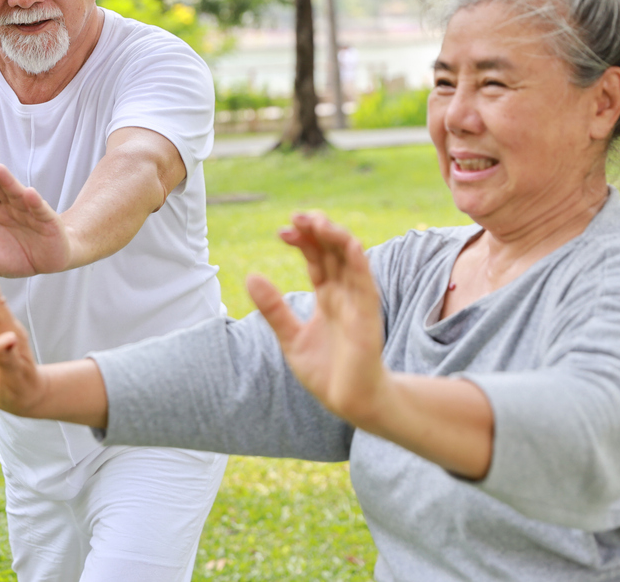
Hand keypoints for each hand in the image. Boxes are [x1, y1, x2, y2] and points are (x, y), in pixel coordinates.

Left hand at [0, 155, 72, 277]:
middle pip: (0, 187)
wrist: (50, 260)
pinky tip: (29, 193)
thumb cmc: (18, 255)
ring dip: (9, 182)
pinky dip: (34, 202)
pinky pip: (40, 211)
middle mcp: (12, 207)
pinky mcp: (48, 222)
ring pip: (18, 195)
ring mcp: (30, 212)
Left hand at [246, 212, 387, 426]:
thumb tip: (251, 275)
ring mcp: (358, 303)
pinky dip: (359, 263)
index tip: (282, 230)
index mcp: (328, 296)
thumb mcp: (290, 337)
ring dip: (336, 238)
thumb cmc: (326, 372)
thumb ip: (273, 308)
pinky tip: (349, 244)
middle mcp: (345, 294)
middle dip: (317, 230)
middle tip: (297, 216)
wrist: (350, 403)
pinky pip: (366, 285)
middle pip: (334, 251)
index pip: (317, 257)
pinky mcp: (369, 318)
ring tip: (317, 222)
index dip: (302, 240)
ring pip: (352, 260)